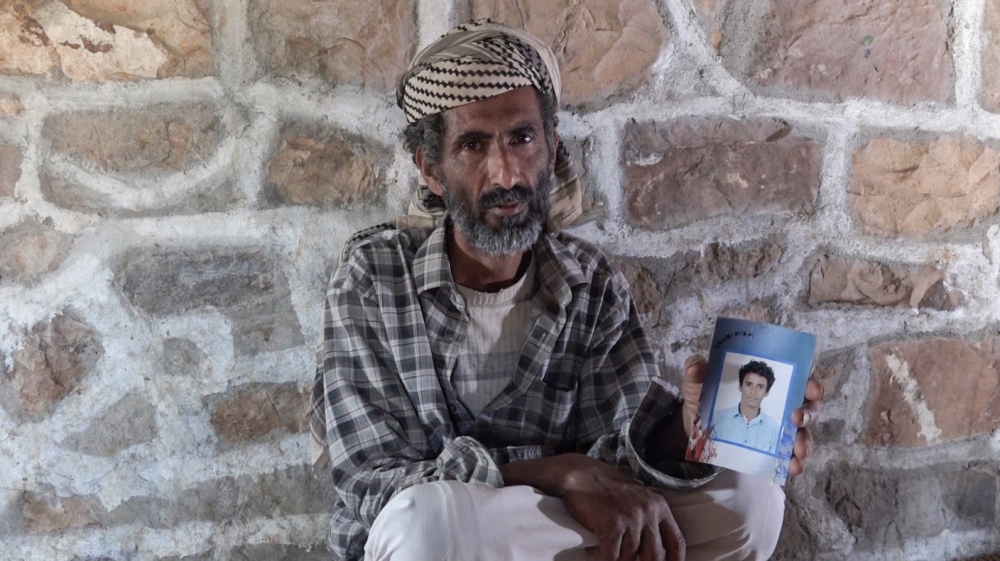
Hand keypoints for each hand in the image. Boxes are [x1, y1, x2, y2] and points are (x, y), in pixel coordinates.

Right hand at [558, 456, 684, 560]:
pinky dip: (599, 555)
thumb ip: (649, 519)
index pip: (676, 542)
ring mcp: (632, 518)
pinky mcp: (613, 525)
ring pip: (629, 558)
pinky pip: (610, 555)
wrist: (579, 475)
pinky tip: (593, 548)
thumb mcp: (637, 498)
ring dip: (614, 557)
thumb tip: (654, 551)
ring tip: (601, 547)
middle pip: (656, 556)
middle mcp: (649, 512)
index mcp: (658, 505)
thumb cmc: (605, 488)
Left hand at [680, 354, 824, 476]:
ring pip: (803, 432)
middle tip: (796, 419)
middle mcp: (781, 402)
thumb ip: (697, 374)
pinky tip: (792, 467)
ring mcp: (779, 426)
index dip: (810, 381)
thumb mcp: (698, 384)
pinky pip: (789, 454)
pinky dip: (794, 461)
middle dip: (809, 412)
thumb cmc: (705, 397)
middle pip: (808, 404)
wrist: (695, 428)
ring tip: (798, 452)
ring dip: (805, 441)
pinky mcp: (773, 447)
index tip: (809, 389)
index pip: (798, 376)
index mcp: (768, 381)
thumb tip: (696, 366)